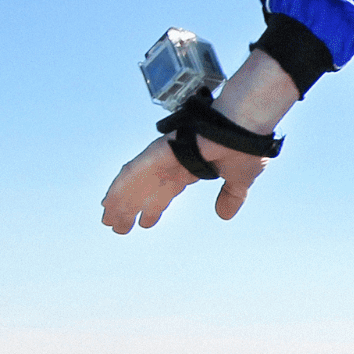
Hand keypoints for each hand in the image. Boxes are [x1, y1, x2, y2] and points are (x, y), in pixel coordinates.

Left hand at [100, 50, 296, 233]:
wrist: (244, 125)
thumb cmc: (245, 144)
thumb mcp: (240, 180)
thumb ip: (231, 197)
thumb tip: (224, 215)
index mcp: (191, 167)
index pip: (166, 191)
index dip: (155, 207)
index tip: (146, 223)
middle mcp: (174, 161)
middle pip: (146, 189)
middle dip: (132, 208)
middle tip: (119, 227)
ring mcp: (163, 155)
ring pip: (134, 183)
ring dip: (120, 202)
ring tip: (108, 221)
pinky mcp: (158, 151)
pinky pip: (132, 172)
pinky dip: (119, 188)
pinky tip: (108, 202)